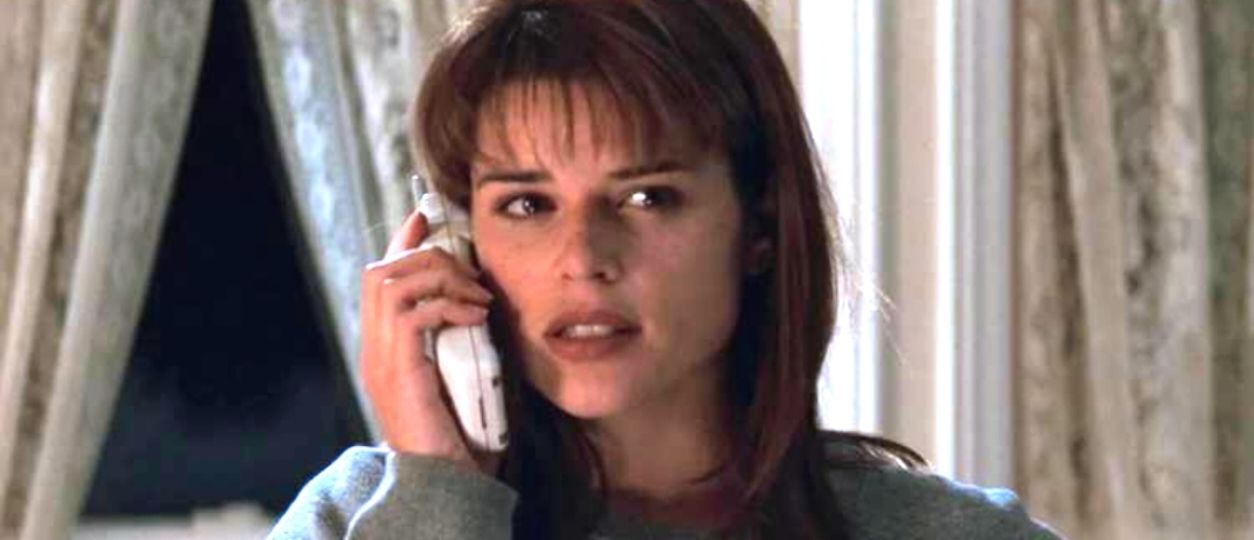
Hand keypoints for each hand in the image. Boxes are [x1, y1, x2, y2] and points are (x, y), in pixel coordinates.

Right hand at [359, 211, 497, 472]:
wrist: (448, 480)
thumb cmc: (460, 435)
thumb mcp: (461, 374)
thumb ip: (458, 339)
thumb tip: (481, 303)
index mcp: (384, 350)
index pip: (380, 281)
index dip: (402, 243)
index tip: (427, 218)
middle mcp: (374, 350)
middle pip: (380, 272)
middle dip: (426, 255)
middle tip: (470, 272)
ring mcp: (381, 360)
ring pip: (390, 282)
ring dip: (440, 277)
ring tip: (478, 296)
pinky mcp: (398, 370)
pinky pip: (411, 311)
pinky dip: (447, 303)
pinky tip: (477, 315)